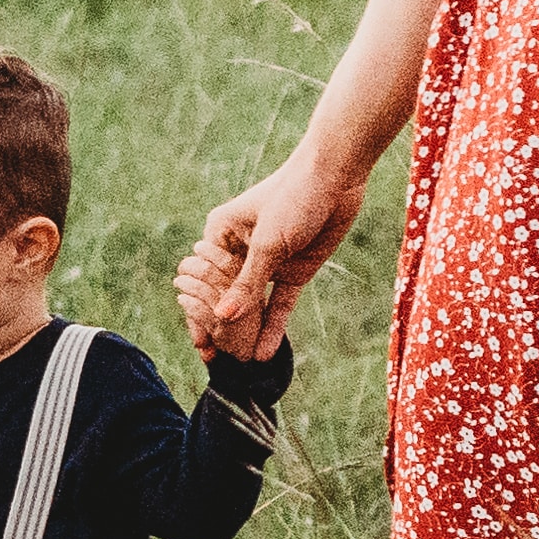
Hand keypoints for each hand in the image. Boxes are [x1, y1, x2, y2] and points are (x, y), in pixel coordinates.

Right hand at [182, 152, 364, 359]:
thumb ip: (247, 284)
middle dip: (222, 327)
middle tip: (217, 360)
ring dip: (247, 331)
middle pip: (227, 295)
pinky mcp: (293, 270)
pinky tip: (265, 352)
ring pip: (253, 303)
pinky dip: (273, 326)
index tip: (200, 345)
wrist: (337, 175)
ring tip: (240, 364)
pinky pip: (279, 303)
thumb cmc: (293, 197)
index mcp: (221, 234)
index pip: (204, 280)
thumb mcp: (268, 244)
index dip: (200, 313)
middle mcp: (240, 250)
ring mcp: (268, 262)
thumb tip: (223, 318)